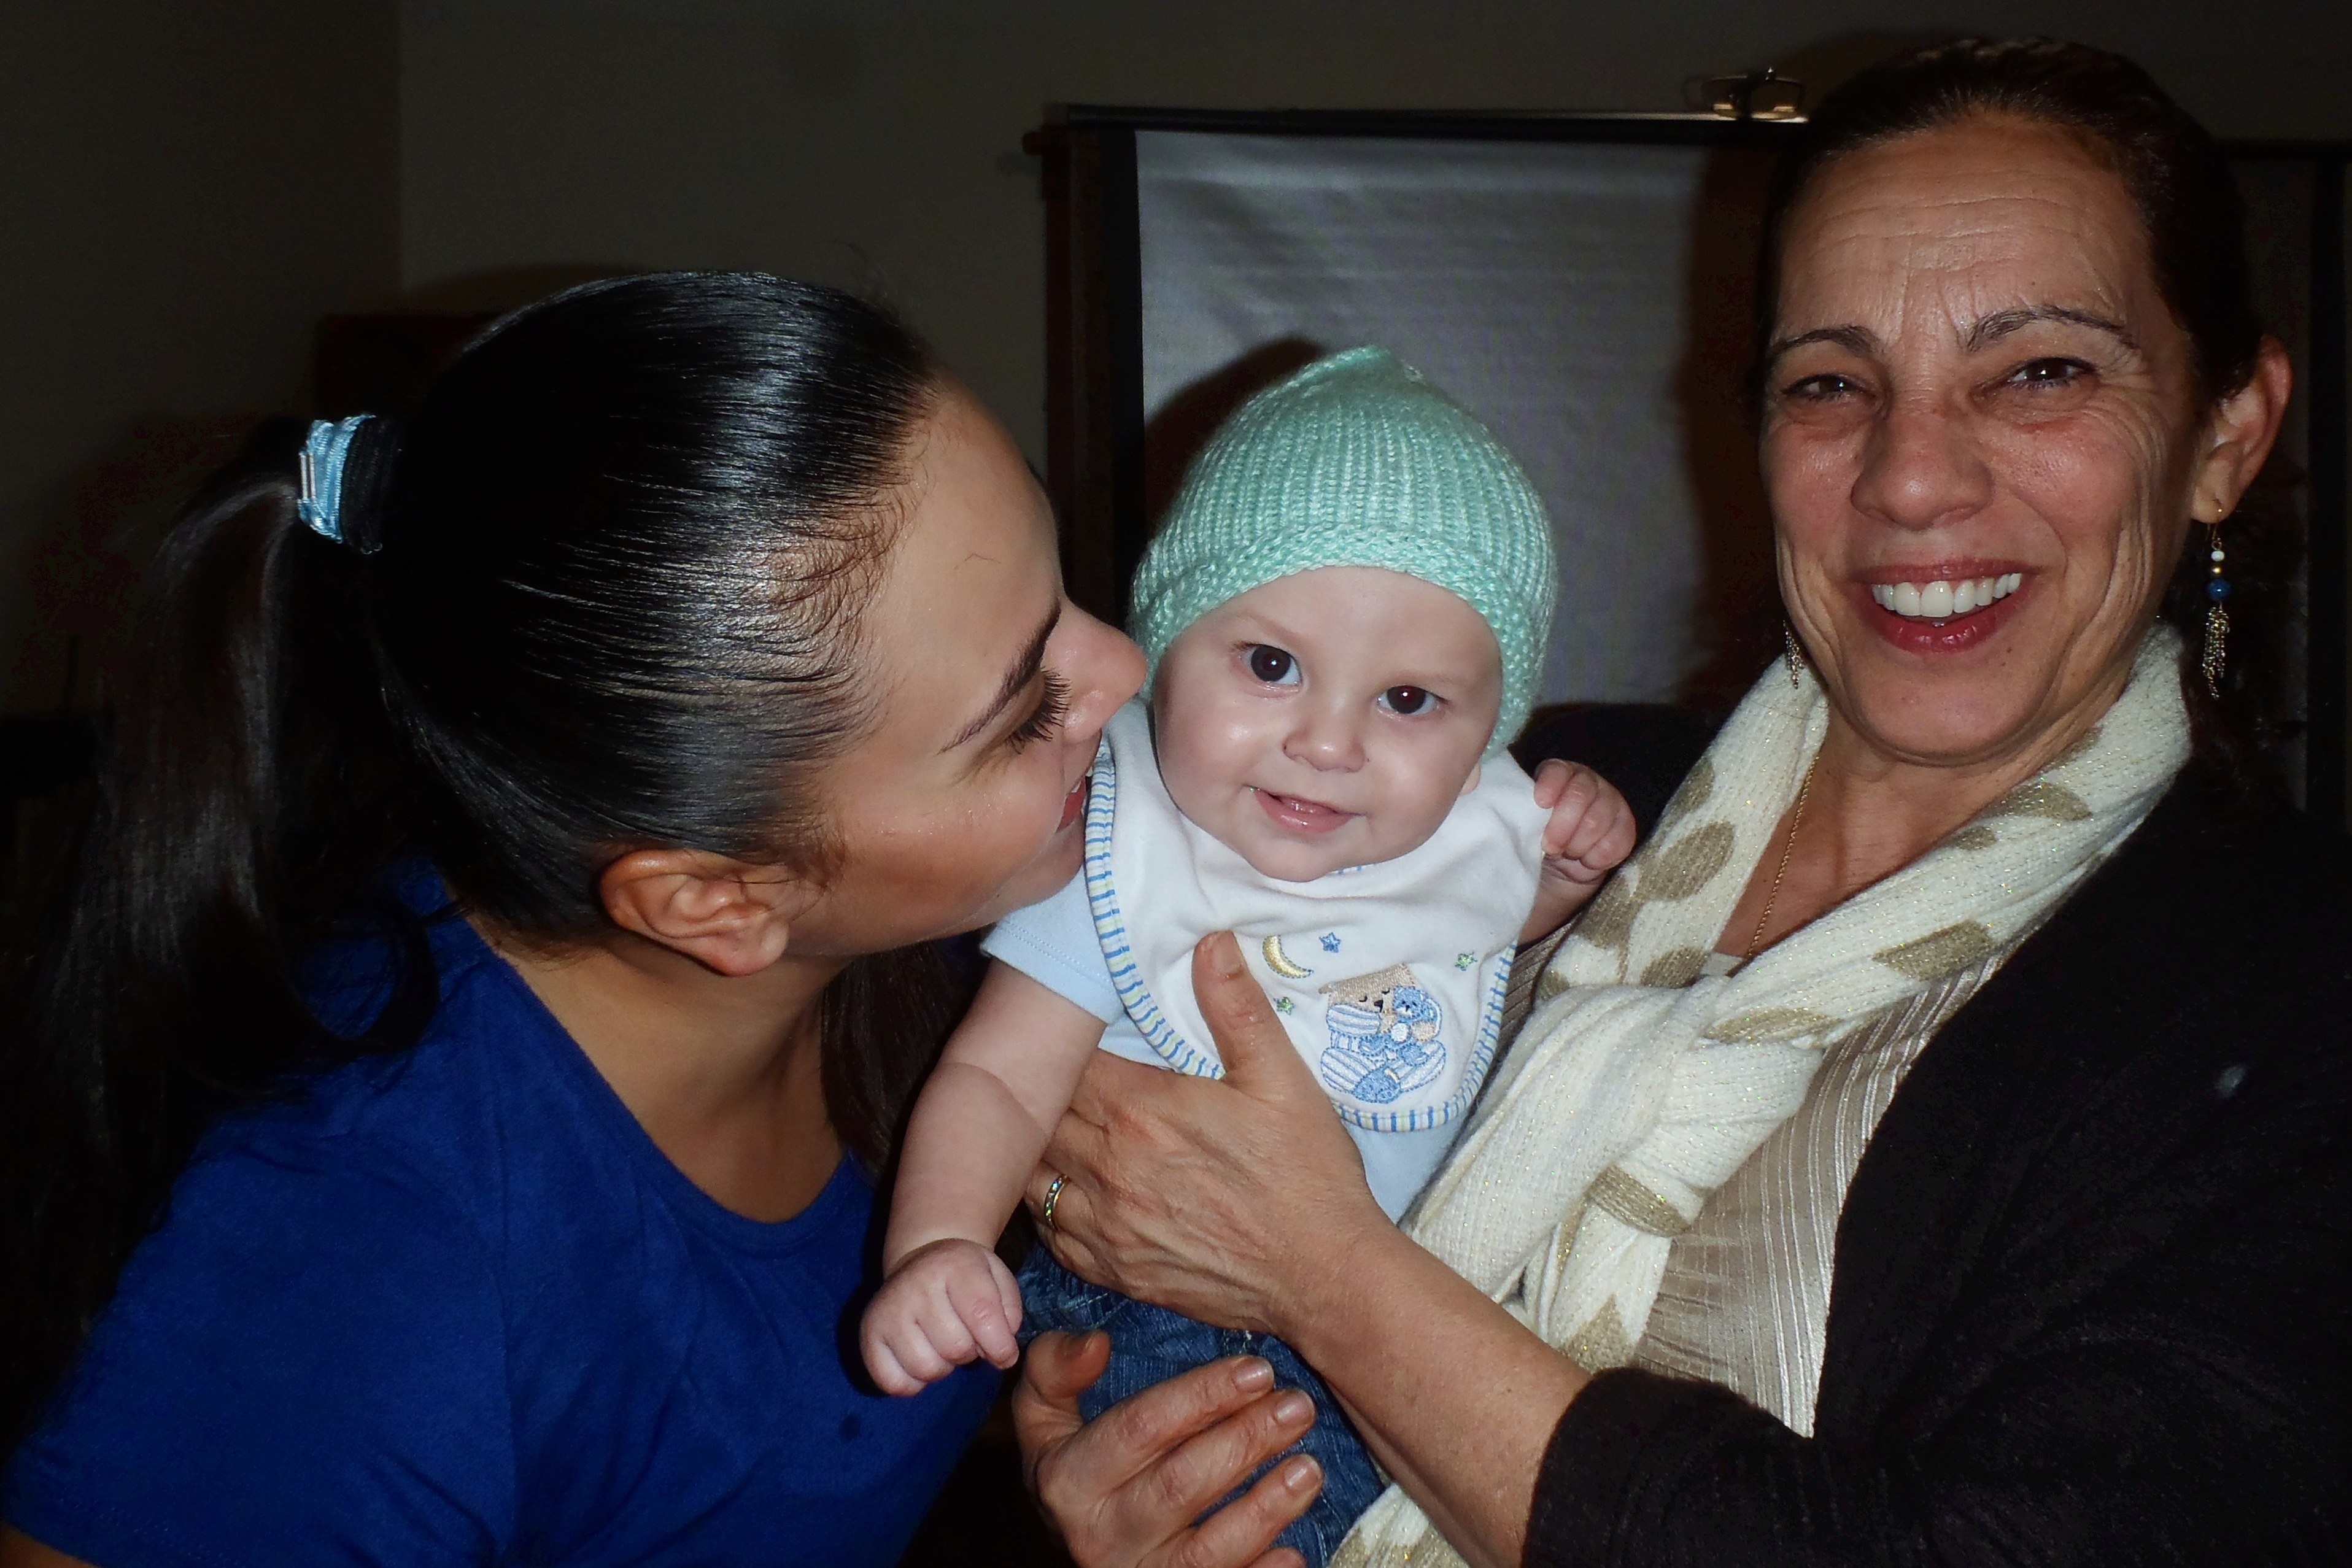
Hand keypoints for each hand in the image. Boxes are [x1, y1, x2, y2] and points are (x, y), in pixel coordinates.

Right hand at [859, 1237, 1023, 1394]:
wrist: (920, 1259)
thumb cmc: (965, 1276)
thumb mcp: (997, 1278)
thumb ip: (1008, 1312)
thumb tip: (1003, 1353)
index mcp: (954, 1265)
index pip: (982, 1317)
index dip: (1000, 1346)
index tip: (1005, 1354)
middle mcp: (915, 1284)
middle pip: (955, 1348)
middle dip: (970, 1352)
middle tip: (965, 1337)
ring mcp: (887, 1309)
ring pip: (926, 1368)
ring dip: (942, 1367)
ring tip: (942, 1346)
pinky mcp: (869, 1334)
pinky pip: (893, 1383)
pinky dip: (912, 1383)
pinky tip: (919, 1359)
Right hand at [1014, 1331, 1322, 1567]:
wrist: (1072, 1549)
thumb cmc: (1073, 1467)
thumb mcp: (1041, 1417)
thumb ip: (1054, 1370)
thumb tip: (1096, 1343)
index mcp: (1067, 1480)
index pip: (1140, 1429)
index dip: (1201, 1397)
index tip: (1256, 1369)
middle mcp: (1097, 1536)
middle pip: (1180, 1486)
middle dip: (1245, 1442)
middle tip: (1297, 1408)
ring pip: (1207, 1552)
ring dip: (1264, 1509)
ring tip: (1309, 1468)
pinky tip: (1296, 1551)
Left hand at [1023, 933, 1385, 1336]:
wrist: (1325, 1278)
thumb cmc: (1308, 1176)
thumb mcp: (1284, 1080)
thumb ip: (1237, 1008)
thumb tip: (1209, 941)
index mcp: (1141, 1110)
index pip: (1066, 1064)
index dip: (1065, 1045)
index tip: (1078, 1034)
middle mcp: (1108, 1168)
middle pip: (1042, 1116)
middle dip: (1048, 1092)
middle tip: (1064, 1076)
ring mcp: (1105, 1226)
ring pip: (1034, 1176)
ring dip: (1043, 1149)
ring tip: (1062, 1130)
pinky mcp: (1114, 1273)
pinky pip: (1052, 1234)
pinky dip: (1051, 1208)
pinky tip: (1073, 1190)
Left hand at [1528, 760, 1636, 929]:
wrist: (1557, 872)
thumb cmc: (1532, 842)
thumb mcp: (1519, 826)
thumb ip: (1518, 812)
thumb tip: (1508, 809)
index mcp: (1557, 775)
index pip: (1558, 770)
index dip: (1551, 784)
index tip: (1541, 803)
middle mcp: (1586, 782)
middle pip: (1581, 794)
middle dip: (1562, 825)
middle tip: (1550, 846)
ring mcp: (1609, 802)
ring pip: (1598, 820)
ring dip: (1578, 844)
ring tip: (1568, 854)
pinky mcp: (1625, 827)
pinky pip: (1618, 841)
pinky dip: (1598, 856)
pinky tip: (1587, 860)